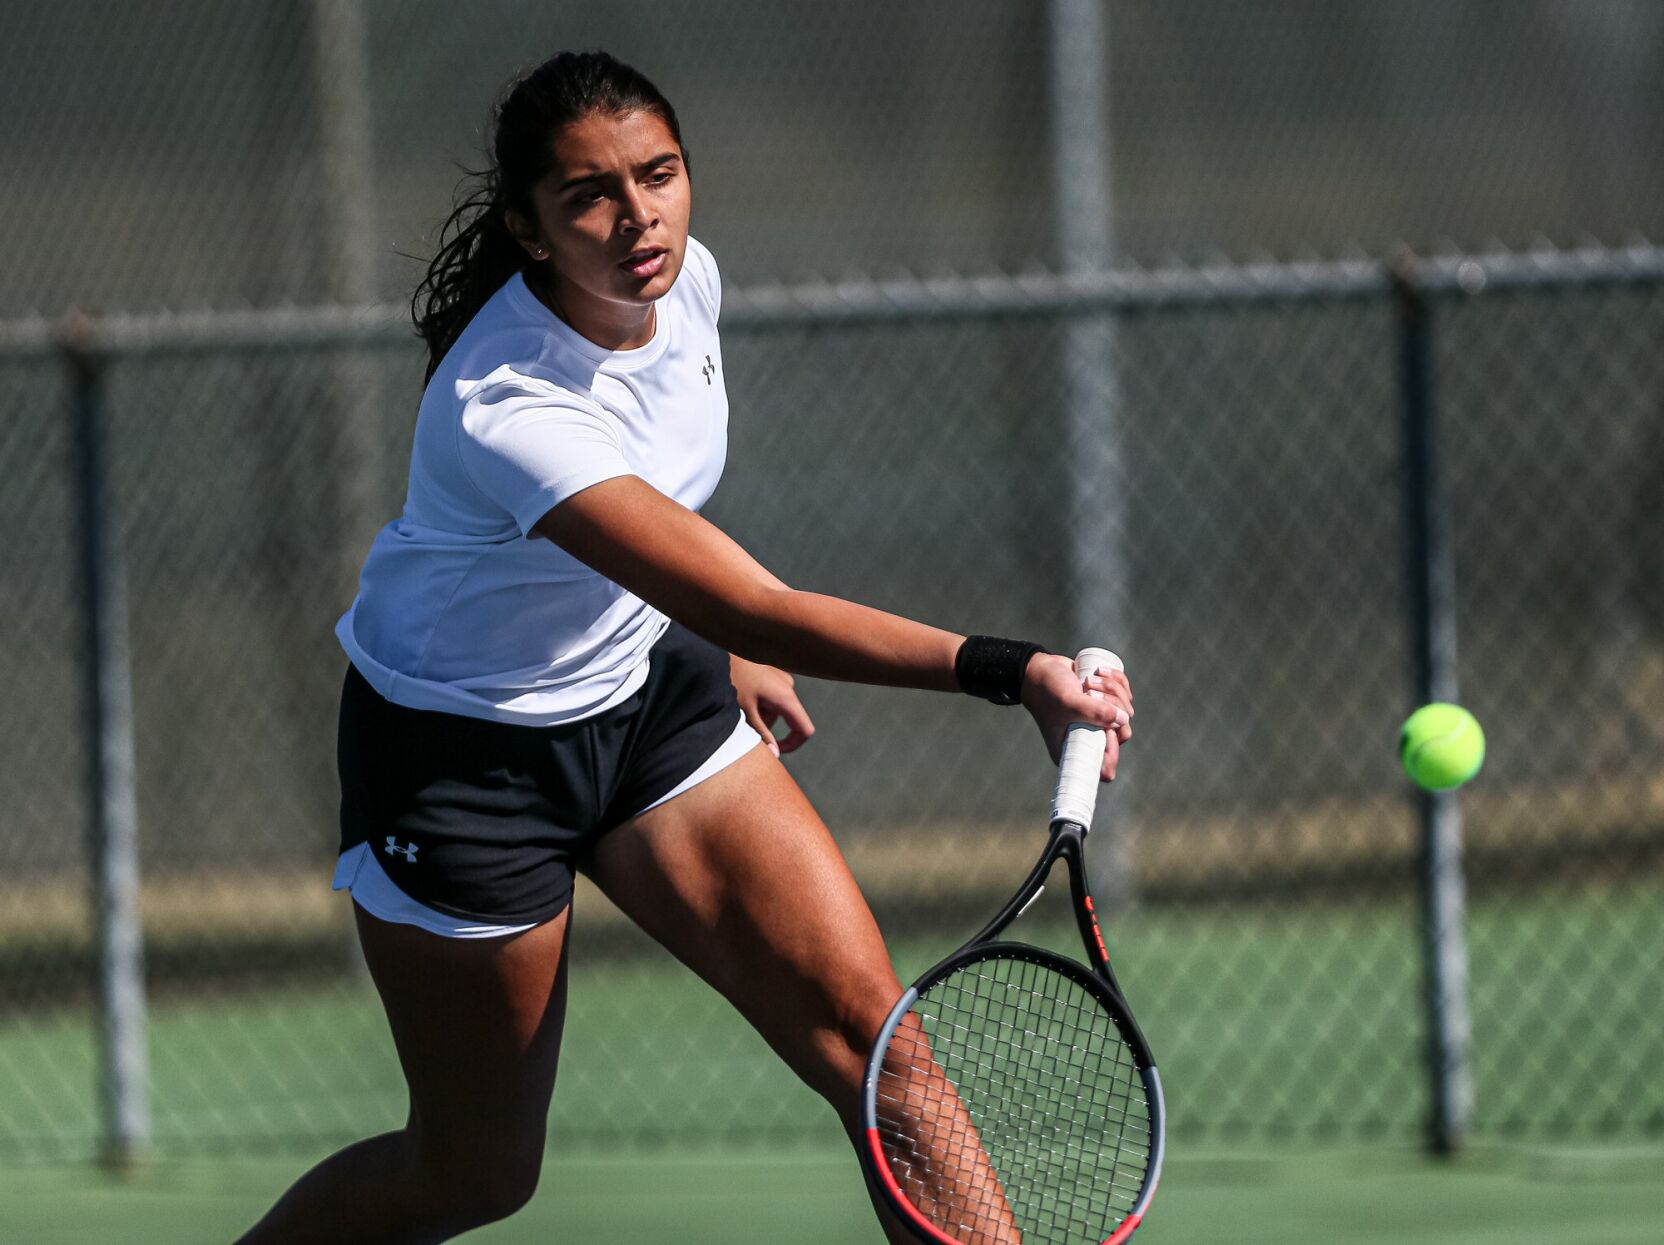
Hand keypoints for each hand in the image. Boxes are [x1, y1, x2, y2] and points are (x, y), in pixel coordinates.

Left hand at [730, 654, 815, 756]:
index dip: (793, 744)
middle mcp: (789, 688)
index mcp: (786, 697)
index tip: (774, 749)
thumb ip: (762, 734)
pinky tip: (743, 699)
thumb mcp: (746, 712)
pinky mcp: (774, 676)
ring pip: (779, 710)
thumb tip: (774, 755)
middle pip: (790, 721)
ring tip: (740, 709)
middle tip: (746, 729)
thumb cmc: (733, 679)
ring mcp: (782, 680)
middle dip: (770, 729)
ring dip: (763, 717)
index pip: (805, 729)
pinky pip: (774, 699)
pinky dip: (761, 706)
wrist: (719, 654)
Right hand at [1019, 652, 1132, 780]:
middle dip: (1113, 708)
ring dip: (1112, 689)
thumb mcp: (1068, 702)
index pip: (1105, 767)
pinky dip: (1117, 679)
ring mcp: (1100, 721)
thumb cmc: (1047, 691)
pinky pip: (1125, 693)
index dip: (1111, 749)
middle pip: (1123, 733)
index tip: (1104, 729)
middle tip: (1091, 693)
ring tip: (1088, 680)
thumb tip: (1123, 719)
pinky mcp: (1105, 702)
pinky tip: (1099, 672)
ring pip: (1126, 710)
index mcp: (1076, 750)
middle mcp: (1090, 738)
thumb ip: (1094, 712)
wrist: (1040, 669)